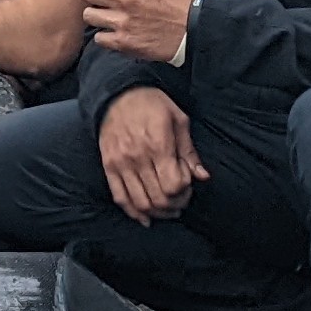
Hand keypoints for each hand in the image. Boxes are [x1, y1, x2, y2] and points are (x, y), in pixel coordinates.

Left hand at [44, 0, 197, 62]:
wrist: (197, 30)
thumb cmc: (177, 1)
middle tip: (109, 1)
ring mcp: (123, 20)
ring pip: (89, 16)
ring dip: (98, 17)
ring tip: (119, 19)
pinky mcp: (124, 42)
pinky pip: (98, 38)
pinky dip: (107, 38)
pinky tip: (123, 35)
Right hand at [96, 85, 207, 222]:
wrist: (118, 93)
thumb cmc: (153, 105)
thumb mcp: (179, 120)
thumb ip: (190, 151)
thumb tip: (202, 176)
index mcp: (158, 144)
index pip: (174, 185)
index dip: (185, 191)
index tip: (188, 183)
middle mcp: (137, 157)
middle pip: (159, 198)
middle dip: (175, 205)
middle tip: (181, 200)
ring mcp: (120, 163)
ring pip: (140, 202)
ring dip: (158, 212)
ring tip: (167, 209)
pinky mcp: (109, 166)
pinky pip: (120, 197)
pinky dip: (133, 212)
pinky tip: (145, 217)